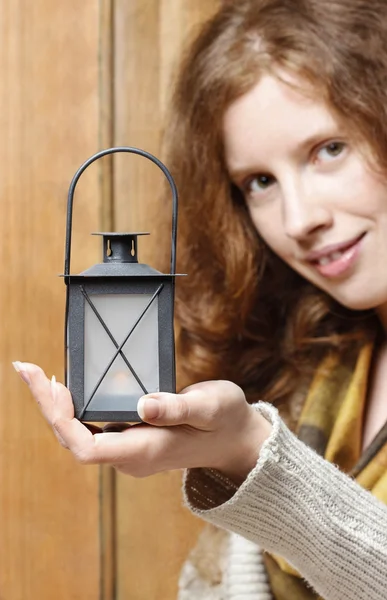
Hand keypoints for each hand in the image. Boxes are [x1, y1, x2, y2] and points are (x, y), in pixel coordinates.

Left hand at [12, 362, 271, 482]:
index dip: (62, 420)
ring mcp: (130, 449)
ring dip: (56, 407)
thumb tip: (144, 405)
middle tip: (29, 370)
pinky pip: (92, 428)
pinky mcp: (132, 438)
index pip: (87, 448)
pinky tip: (68, 388)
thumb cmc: (225, 421)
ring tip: (38, 376)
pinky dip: (73, 408)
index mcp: (145, 451)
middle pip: (74, 440)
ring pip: (79, 435)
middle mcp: (131, 456)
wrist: (235, 440)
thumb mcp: (210, 407)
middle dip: (49, 407)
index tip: (52, 387)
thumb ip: (178, 407)